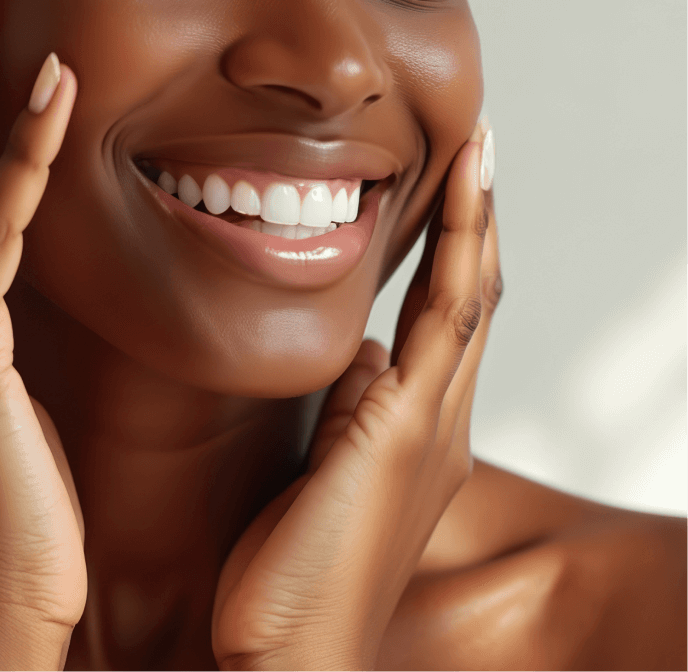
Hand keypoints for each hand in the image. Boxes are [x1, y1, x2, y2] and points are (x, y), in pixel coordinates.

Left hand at [212, 124, 499, 670]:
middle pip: (472, 295)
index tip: (451, 182)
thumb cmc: (293, 569)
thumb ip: (349, 409)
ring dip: (477, 218)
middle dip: (476, 218)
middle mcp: (438, 419)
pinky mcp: (407, 429)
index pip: (442, 316)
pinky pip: (446, 318)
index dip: (453, 247)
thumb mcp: (322, 466)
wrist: (287, 654)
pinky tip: (463, 197)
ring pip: (470, 296)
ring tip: (480, 148)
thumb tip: (361, 355)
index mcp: (413, 425)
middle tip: (479, 145)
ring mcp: (432, 424)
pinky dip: (460, 250)